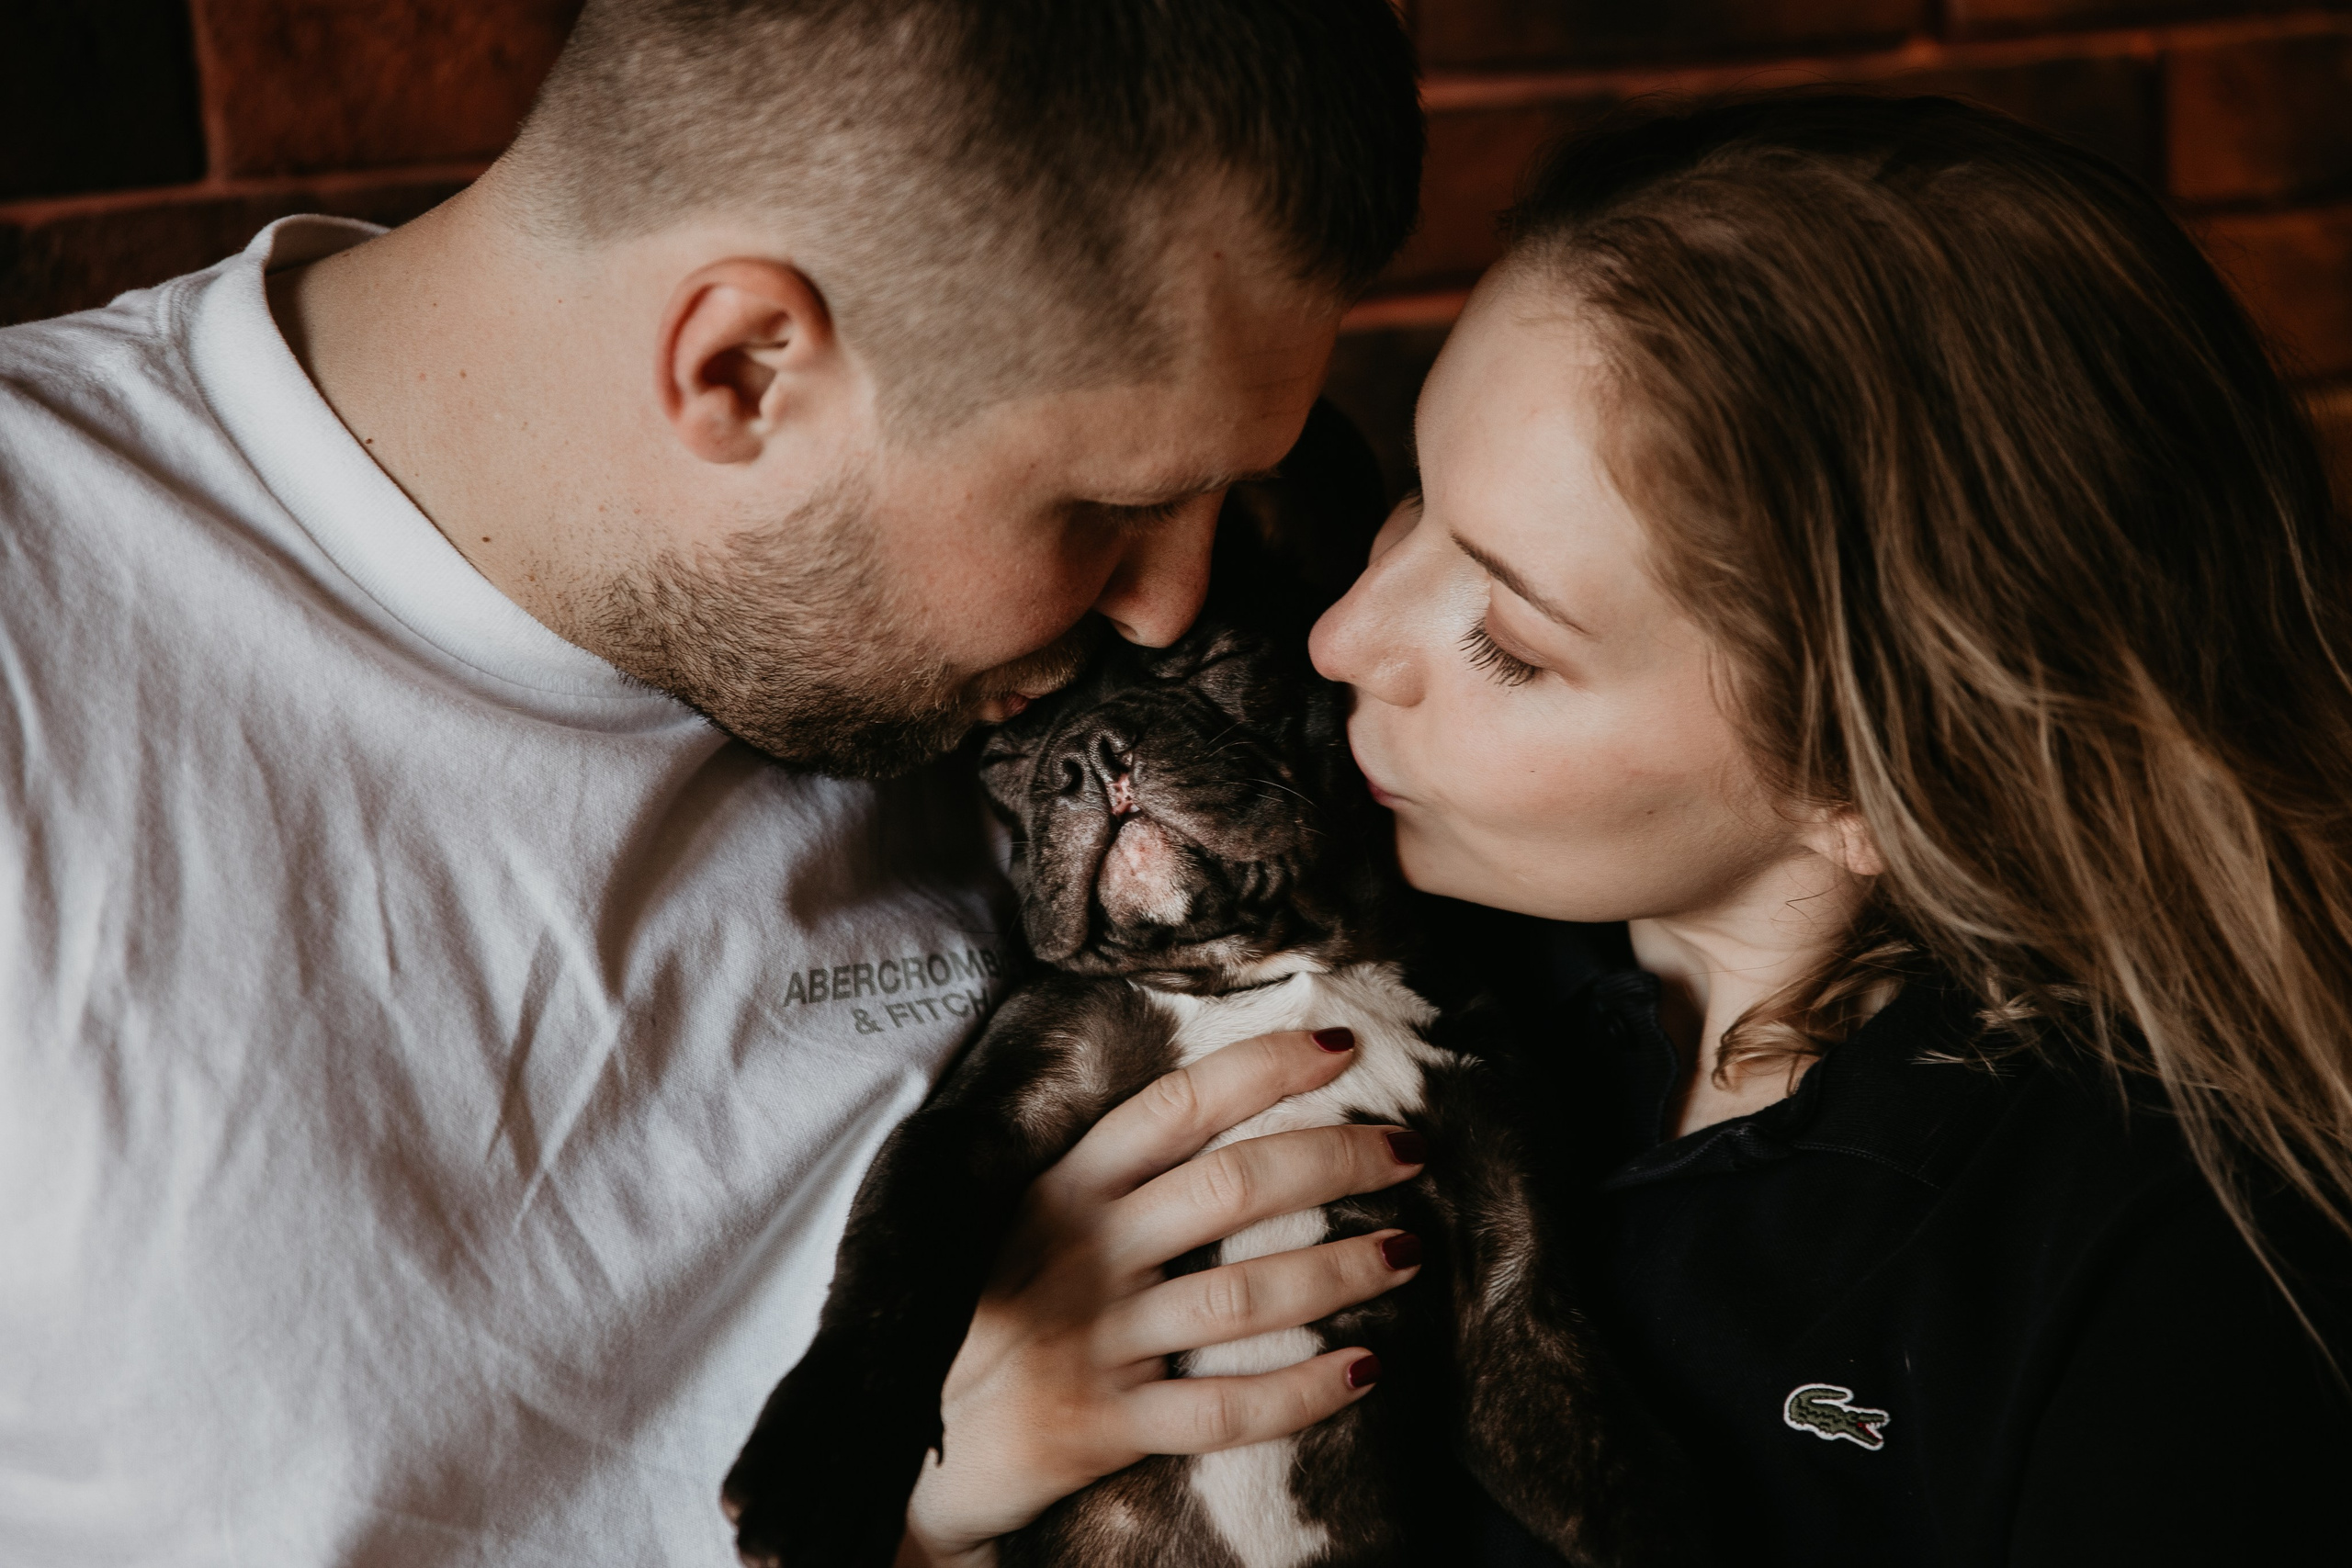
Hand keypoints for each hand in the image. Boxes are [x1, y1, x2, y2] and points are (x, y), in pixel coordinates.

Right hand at [894, 1027, 1427, 1566]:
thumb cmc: (989, 1319)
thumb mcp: (1024, 1227)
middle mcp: (1082, 1254)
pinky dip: (1303, 1390)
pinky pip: (1224, 1409)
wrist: (914, 1451)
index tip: (1340, 1047)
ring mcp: (1095, 1341)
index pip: (1176, 1106)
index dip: (1263, 1068)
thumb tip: (1225, 1116)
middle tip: (1409, 1151)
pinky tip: (1366, 1368)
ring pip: (1242, 1297)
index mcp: (1062, 1189)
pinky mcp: (1105, 1425)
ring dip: (1340, 1269)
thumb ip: (1106, 1180)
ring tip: (1407, 1252)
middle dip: (1336, 1160)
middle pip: (1231, 1188)